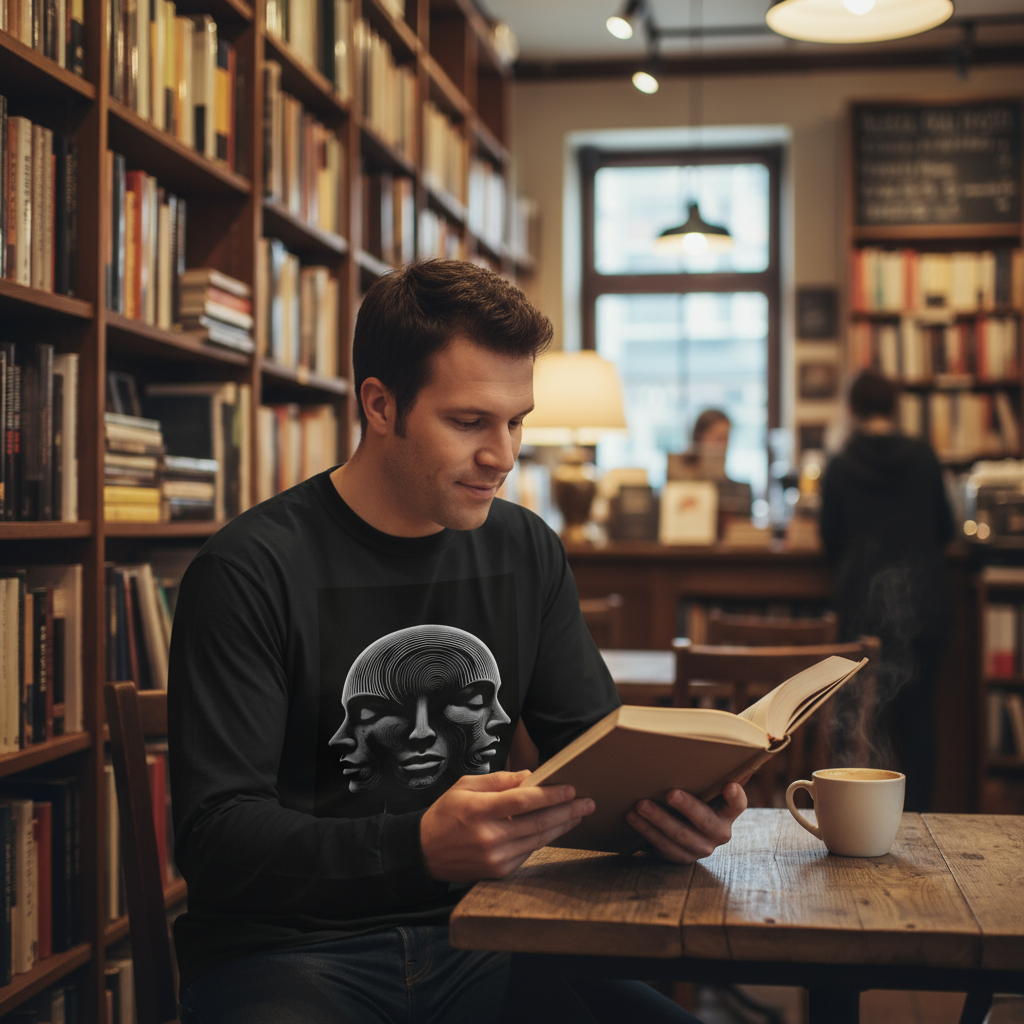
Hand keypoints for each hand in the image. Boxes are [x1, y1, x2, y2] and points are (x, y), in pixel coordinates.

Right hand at [420, 770, 594, 882]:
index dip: (549, 795)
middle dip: (566, 811)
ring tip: (579, 814)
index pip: (522, 801)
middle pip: (536, 823)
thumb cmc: (446, 813)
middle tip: (587, 802)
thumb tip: (530, 777)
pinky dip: (545, 839)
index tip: (570, 788)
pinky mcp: (499, 871)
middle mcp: (489, 837)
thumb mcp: (465, 786)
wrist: (425, 853)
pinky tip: (558, 828)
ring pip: (537, 839)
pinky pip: (529, 852)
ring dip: (562, 826)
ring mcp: (495, 858)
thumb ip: (499, 781)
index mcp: (479, 810)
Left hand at [626, 782, 746, 863]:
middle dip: (687, 807)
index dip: (735, 797)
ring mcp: (700, 847)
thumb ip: (711, 773)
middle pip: (705, 821)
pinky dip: (646, 830)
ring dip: (658, 819)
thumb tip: (729, 747)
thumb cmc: (694, 798)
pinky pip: (663, 846)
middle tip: (670, 793)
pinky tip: (632, 817)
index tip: (729, 785)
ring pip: (679, 835)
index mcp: (727, 813)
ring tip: (641, 804)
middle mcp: (718, 833)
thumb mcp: (704, 788)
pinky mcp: (681, 857)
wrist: (682, 828)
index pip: (737, 805)